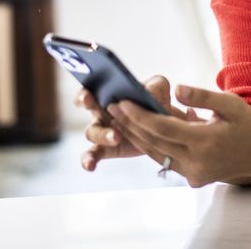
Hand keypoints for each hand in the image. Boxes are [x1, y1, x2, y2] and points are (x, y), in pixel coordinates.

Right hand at [74, 76, 198, 170]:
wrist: (165, 126)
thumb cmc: (156, 101)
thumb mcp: (159, 88)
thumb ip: (155, 85)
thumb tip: (148, 93)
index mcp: (109, 92)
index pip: (90, 88)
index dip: (85, 91)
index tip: (87, 96)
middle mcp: (100, 110)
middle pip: (88, 107)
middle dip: (87, 105)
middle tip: (95, 104)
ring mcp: (102, 130)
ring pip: (92, 132)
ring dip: (103, 135)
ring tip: (117, 137)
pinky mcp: (108, 148)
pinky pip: (92, 154)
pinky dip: (88, 160)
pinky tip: (90, 166)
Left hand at [107, 85, 250, 186]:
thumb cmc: (250, 126)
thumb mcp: (230, 104)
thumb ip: (201, 96)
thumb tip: (175, 88)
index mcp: (204, 141)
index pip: (161, 128)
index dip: (138, 115)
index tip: (121, 102)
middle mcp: (196, 161)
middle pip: (153, 142)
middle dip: (129, 124)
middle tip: (111, 108)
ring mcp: (194, 173)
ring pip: (156, 154)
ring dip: (136, 137)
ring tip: (119, 120)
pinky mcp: (194, 178)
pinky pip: (166, 161)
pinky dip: (151, 147)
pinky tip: (140, 134)